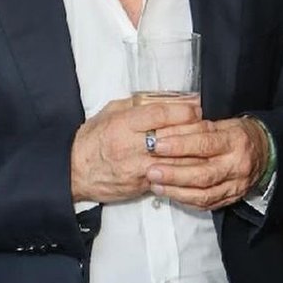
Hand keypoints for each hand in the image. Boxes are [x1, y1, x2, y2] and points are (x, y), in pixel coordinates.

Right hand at [70, 96, 200, 203]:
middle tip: (208, 125)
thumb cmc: (91, 140)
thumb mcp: (109, 113)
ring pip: (176, 160)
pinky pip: (170, 177)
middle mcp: (131, 147)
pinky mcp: (142, 184)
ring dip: (196, 153)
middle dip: (196, 130)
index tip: (195, 107)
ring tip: (208, 144)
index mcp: (123, 125)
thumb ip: (135, 105)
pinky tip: (197, 164)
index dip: (182, 110)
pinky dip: (185, 171)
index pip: (160, 115)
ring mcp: (138, 168)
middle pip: (173, 137)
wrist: (74, 172)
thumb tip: (162, 98)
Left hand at [143, 116, 269, 209]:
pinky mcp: (231, 199)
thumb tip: (167, 130)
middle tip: (151, 170)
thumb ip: (197, 127)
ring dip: (175, 190)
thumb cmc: (238, 134)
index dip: (179, 145)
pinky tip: (169, 193)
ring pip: (203, 193)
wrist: (266, 152)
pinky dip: (184, 200)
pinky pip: (205, 204)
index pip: (205, 143)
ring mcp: (235, 185)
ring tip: (155, 183)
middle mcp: (237, 165)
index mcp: (236, 140)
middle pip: (203, 173)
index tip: (157, 144)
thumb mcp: (223, 122)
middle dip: (173, 173)